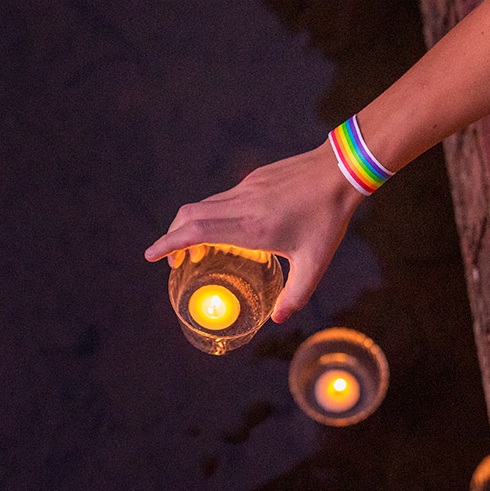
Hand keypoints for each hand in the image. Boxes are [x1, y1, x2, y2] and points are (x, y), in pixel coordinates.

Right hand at [144, 141, 365, 321]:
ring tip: (197, 250)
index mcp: (250, 228)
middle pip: (188, 216)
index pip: (195, 232)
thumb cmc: (327, 218)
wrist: (338, 171)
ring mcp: (245, 189)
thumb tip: (277, 319)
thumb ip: (295, 295)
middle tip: (171, 260)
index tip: (151, 255)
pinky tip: (225, 231)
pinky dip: (210, 216)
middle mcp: (241, 206)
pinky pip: (221, 199)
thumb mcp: (315, 264)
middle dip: (172, 237)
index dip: (168, 243)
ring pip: (203, 206)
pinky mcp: (253, 180)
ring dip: (190, 226)